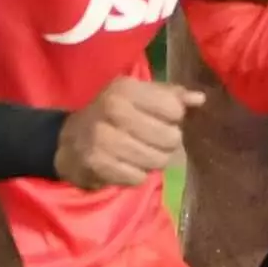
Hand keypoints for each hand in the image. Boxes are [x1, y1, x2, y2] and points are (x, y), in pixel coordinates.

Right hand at [56, 68, 197, 192]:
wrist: (68, 142)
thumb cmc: (111, 115)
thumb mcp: (136, 96)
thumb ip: (170, 95)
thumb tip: (200, 99)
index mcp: (126, 88)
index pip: (174, 109)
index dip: (173, 118)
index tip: (160, 119)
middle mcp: (114, 109)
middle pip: (170, 138)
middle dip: (166, 144)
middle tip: (152, 142)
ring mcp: (104, 138)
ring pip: (157, 160)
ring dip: (153, 161)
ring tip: (139, 154)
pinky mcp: (99, 164)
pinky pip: (139, 178)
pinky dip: (137, 175)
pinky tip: (125, 165)